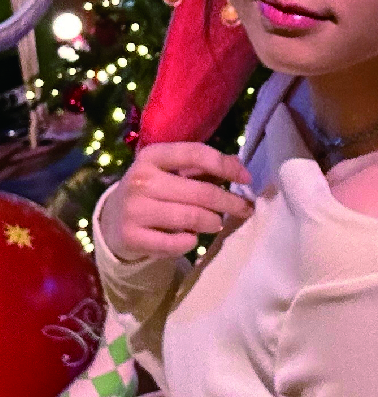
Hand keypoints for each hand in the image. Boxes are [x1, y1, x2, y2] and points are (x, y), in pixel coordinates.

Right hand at [101, 143, 254, 261]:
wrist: (113, 220)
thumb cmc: (153, 190)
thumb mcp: (171, 171)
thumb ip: (203, 167)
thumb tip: (238, 165)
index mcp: (152, 156)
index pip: (195, 154)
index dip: (225, 165)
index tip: (246, 178)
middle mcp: (141, 179)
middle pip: (199, 191)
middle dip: (229, 202)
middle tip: (245, 209)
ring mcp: (134, 209)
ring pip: (190, 217)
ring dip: (213, 222)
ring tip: (218, 223)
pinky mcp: (131, 236)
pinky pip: (175, 243)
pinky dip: (190, 242)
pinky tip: (193, 238)